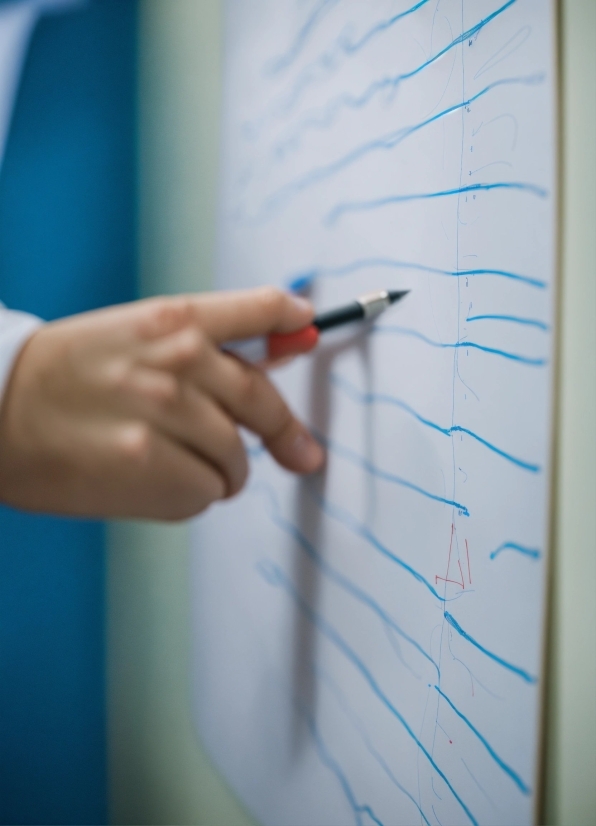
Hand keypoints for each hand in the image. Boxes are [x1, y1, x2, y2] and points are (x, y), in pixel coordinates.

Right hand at [0, 288, 323, 519]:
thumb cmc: (63, 375)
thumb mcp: (131, 335)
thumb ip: (201, 343)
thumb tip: (277, 354)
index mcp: (173, 321)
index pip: (255, 311)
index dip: (289, 318)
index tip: (310, 324)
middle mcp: (177, 361)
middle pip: (263, 403)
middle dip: (284, 434)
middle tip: (300, 453)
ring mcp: (166, 416)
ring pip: (236, 461)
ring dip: (222, 472)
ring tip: (182, 467)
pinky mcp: (151, 468)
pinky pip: (206, 493)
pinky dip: (193, 496)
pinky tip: (156, 485)